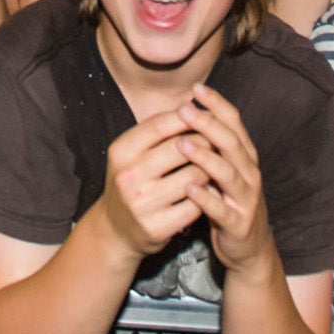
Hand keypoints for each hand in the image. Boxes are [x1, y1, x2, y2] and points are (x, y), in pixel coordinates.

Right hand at [95, 111, 206, 258]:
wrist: (116, 229)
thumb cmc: (131, 182)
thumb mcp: (131, 153)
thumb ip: (156, 130)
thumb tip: (191, 103)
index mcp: (121, 151)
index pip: (161, 124)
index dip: (188, 117)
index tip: (205, 116)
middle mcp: (128, 176)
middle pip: (181, 148)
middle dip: (205, 142)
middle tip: (218, 142)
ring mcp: (142, 204)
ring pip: (194, 176)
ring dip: (210, 169)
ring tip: (215, 166)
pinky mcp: (157, 227)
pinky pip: (195, 205)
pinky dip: (206, 196)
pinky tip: (208, 191)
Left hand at [175, 85, 272, 279]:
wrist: (248, 247)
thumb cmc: (227, 199)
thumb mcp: (222, 168)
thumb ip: (210, 143)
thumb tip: (185, 109)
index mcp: (244, 156)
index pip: (234, 122)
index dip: (217, 104)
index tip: (196, 88)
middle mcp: (249, 173)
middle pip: (231, 142)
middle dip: (208, 124)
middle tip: (184, 110)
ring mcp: (246, 198)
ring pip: (228, 173)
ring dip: (205, 157)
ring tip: (182, 144)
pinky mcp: (238, 223)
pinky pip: (221, 209)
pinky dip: (206, 198)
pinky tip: (189, 188)